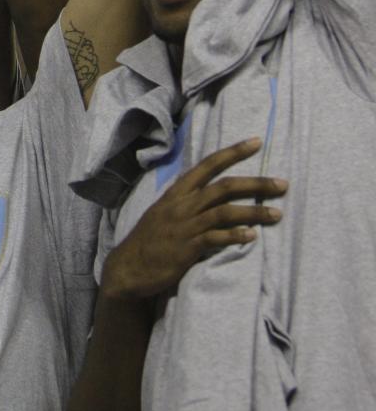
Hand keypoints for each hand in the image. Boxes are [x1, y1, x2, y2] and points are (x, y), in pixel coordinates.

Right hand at [101, 138, 286, 301]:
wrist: (128, 268)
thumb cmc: (150, 240)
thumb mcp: (164, 212)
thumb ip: (186, 202)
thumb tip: (210, 195)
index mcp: (177, 192)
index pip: (209, 164)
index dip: (233, 152)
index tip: (256, 142)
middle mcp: (182, 204)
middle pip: (224, 186)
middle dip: (256, 183)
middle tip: (283, 184)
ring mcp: (185, 225)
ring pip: (225, 211)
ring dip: (254, 212)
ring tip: (278, 213)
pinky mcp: (187, 248)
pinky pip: (216, 238)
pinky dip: (235, 236)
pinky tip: (252, 236)